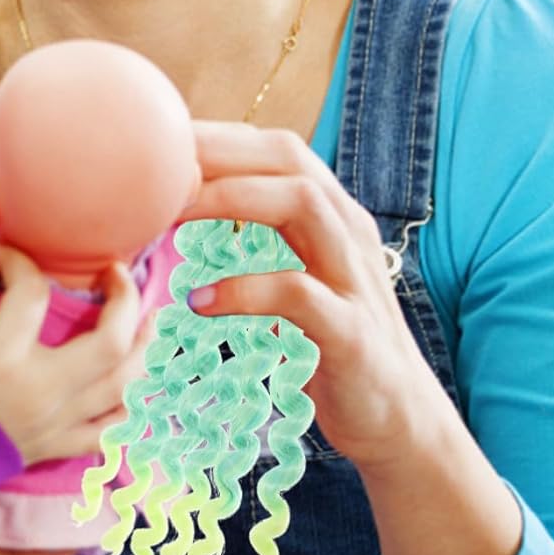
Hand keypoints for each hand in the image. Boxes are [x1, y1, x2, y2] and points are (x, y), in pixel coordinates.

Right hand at [0, 243, 148, 465]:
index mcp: (2, 361)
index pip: (32, 294)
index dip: (18, 261)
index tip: (3, 255)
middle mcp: (41, 394)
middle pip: (111, 342)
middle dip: (124, 298)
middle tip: (115, 271)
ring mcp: (54, 426)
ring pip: (125, 388)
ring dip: (145, 349)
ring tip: (149, 318)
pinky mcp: (56, 448)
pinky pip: (113, 431)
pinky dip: (132, 406)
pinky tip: (136, 381)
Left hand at [181, 121, 439, 466]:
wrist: (398, 417)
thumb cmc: (329, 342)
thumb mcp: (295, 279)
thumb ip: (257, 243)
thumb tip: (178, 217)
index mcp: (333, 216)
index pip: (276, 149)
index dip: (218, 136)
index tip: (159, 142)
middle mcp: (348, 233)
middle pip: (290, 159)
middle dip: (219, 151)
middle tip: (155, 165)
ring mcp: (354, 278)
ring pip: (302, 204)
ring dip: (231, 198)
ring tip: (172, 215)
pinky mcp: (351, 332)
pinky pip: (299, 294)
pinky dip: (245, 290)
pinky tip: (201, 302)